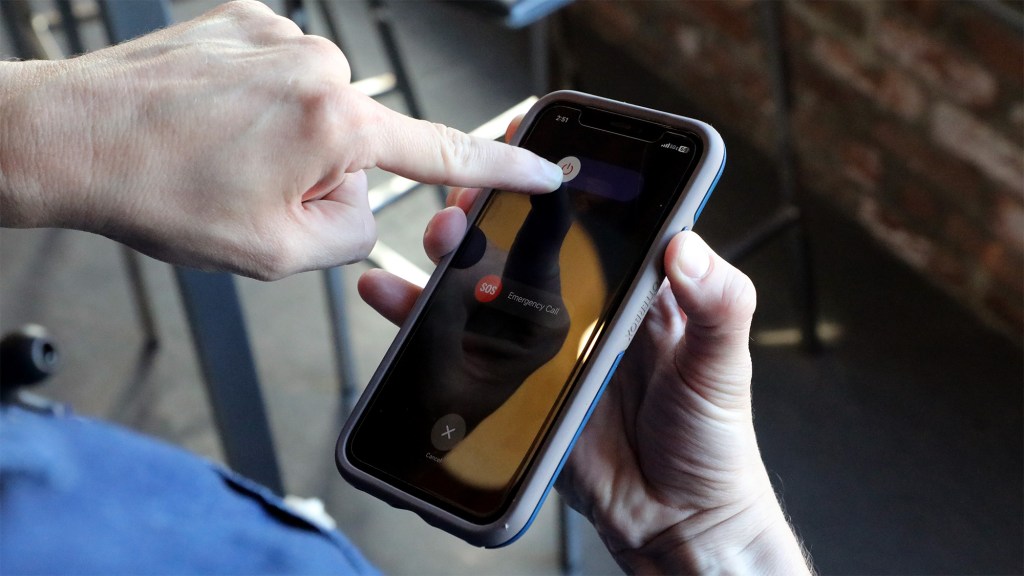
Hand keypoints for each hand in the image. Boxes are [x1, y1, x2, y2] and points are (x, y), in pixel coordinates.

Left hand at [0, 0, 560, 279]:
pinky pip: (282, 79)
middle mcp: (320, 66)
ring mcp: (281, 35)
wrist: (70, 138)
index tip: (542, 169)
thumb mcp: (275, 255)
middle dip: (323, 179)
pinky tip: (212, 123)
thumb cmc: (160, 194)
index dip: (502, 166)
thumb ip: (350, 235)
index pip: (443, 152)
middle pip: (362, 146)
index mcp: (337, 124)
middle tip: (253, 193)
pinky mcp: (247, 20)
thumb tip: (360, 206)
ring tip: (221, 158)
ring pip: (319, 115)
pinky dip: (259, 109)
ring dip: (285, 145)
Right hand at [360, 119, 809, 572]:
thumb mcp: (724, 364)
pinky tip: (394, 295)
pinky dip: (422, 317)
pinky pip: (462, 342)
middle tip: (472, 193)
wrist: (674, 518)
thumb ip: (719, 303)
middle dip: (494, 207)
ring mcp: (544, 344)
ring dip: (454, 253)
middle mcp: (585, 306)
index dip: (560, 178)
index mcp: (637, 288)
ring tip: (437, 235)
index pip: (595, 217)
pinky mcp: (513, 384)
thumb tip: (687, 244)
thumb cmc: (712, 439)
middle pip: (527, 241)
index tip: (529, 143)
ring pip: (486, 283)